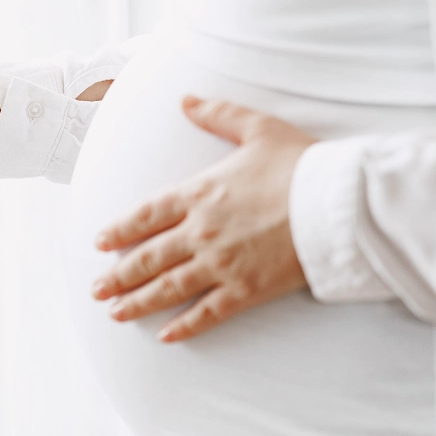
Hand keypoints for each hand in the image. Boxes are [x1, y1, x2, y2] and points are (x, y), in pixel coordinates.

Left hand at [91, 96, 317, 342]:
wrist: (339, 203)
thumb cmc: (301, 164)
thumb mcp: (257, 128)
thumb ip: (217, 114)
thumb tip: (186, 99)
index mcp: (199, 194)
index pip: (145, 215)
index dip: (118, 231)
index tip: (99, 242)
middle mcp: (201, 231)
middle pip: (148, 258)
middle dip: (118, 275)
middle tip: (96, 289)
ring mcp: (221, 263)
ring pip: (168, 288)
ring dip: (138, 302)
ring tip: (115, 313)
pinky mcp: (246, 289)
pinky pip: (207, 312)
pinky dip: (185, 326)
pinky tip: (166, 336)